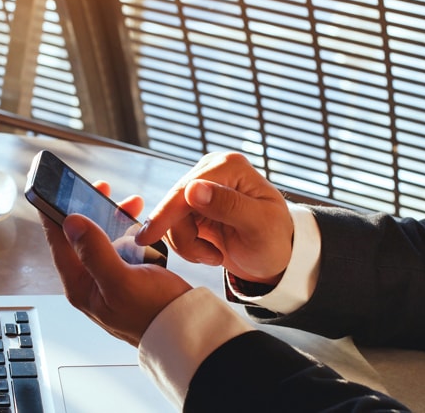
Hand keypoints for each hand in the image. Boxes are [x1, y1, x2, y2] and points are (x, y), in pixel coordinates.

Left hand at [39, 182, 192, 346]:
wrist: (185, 330)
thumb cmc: (154, 314)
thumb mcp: (122, 281)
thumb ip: (94, 252)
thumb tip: (71, 223)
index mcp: (81, 285)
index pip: (58, 242)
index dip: (54, 212)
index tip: (55, 187)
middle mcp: (90, 281)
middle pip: (79, 236)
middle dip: (90, 209)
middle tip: (101, 188)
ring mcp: (109, 278)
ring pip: (102, 238)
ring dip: (112, 217)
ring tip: (130, 203)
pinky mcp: (128, 275)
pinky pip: (120, 245)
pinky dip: (127, 230)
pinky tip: (138, 222)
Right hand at [134, 152, 292, 284]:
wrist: (276, 258)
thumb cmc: (275, 241)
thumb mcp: (259, 226)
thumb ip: (228, 205)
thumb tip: (193, 188)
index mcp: (229, 166)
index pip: (186, 190)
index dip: (165, 214)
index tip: (148, 238)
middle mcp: (213, 170)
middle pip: (173, 204)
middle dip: (186, 237)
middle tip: (210, 258)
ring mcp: (202, 187)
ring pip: (170, 218)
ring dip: (187, 244)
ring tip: (213, 256)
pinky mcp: (194, 205)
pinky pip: (173, 226)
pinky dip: (187, 245)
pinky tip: (208, 251)